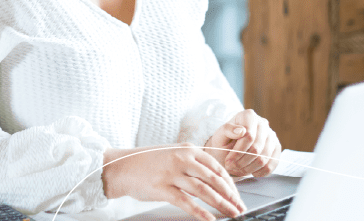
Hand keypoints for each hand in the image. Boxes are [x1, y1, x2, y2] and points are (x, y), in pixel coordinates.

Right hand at [101, 143, 246, 220]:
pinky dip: (202, 213)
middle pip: (214, 180)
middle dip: (231, 196)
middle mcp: (183, 159)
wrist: (123, 167)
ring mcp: (173, 173)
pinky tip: (211, 220)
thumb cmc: (148, 162)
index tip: (237, 196)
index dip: (230, 184)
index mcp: (188, 150)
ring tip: (232, 214)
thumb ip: (192, 164)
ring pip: (204, 191)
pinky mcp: (163, 188)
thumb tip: (213, 181)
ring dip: (222, 205)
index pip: (217, 167)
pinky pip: (187, 203)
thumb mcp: (173, 154)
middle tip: (240, 208)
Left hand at [204, 109, 280, 177]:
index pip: (249, 136)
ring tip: (238, 170)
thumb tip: (241, 130)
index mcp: (248, 115)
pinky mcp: (276, 148)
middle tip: (231, 168)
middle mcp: (263, 123)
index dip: (238, 152)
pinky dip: (260, 171)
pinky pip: (272, 164)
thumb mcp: (220, 135)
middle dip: (242, 162)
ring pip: (264, 158)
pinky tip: (250, 171)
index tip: (228, 161)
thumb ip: (227, 130)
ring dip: (249, 168)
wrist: (230, 149)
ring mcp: (271, 136)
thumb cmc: (224, 141)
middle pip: (256, 148)